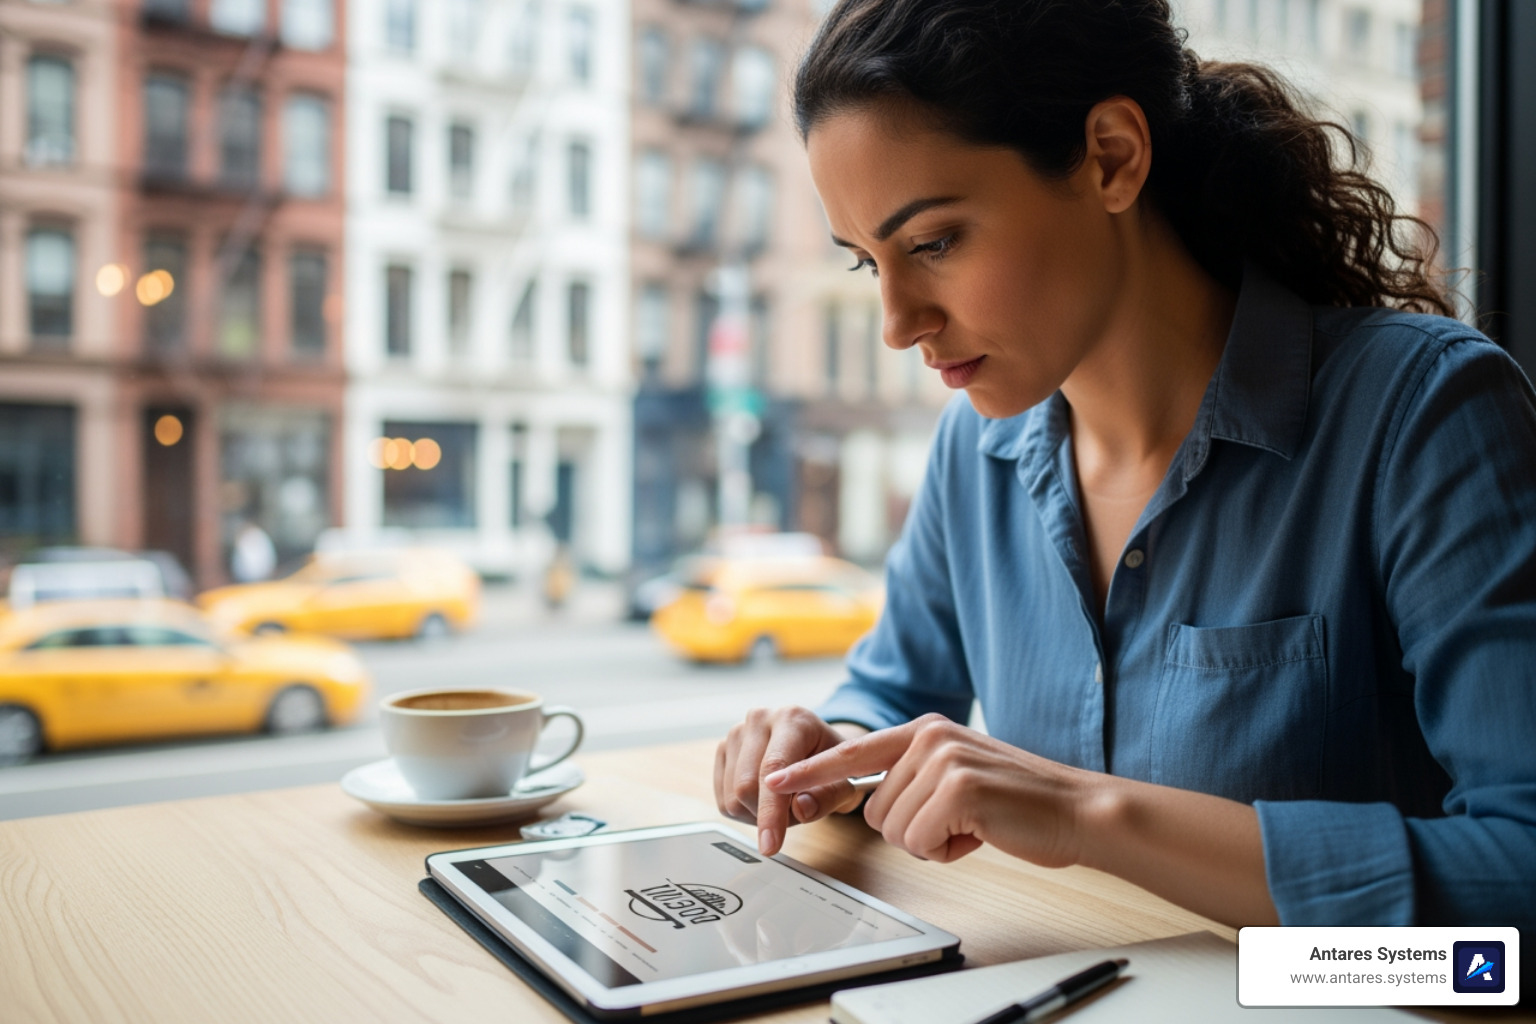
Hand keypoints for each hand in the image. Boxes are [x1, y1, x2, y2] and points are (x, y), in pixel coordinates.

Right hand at [715, 707, 867, 855]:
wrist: (817, 748)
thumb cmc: (832, 765)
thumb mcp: (844, 782)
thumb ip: (827, 797)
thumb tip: (800, 809)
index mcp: (793, 719)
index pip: (772, 769)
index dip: (770, 811)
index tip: (770, 845)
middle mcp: (760, 719)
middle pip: (746, 787)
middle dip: (769, 815)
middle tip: (795, 811)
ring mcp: (737, 732)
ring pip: (732, 797)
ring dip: (757, 814)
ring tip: (782, 801)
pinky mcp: (723, 749)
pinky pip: (722, 799)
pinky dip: (744, 810)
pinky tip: (763, 798)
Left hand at [764, 714, 1089, 866]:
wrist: (1076, 809)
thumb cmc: (1018, 803)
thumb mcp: (958, 773)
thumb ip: (916, 775)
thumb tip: (873, 801)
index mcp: (925, 730)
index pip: (854, 750)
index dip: (810, 770)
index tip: (772, 778)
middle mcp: (929, 737)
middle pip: (875, 808)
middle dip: (913, 830)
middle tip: (961, 820)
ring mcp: (943, 759)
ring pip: (895, 828)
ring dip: (932, 841)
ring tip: (974, 823)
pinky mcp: (958, 788)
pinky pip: (919, 841)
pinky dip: (947, 850)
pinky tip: (981, 832)